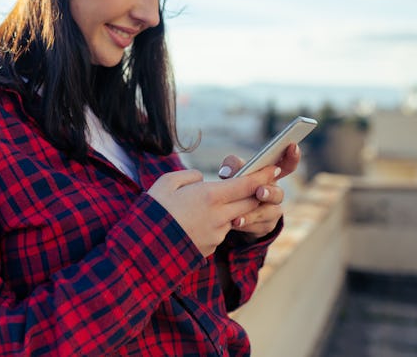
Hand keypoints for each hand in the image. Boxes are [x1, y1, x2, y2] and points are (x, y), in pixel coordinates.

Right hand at [147, 165, 281, 256]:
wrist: (143, 250)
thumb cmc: (152, 211)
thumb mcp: (166, 183)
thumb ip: (188, 177)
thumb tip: (201, 180)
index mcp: (210, 196)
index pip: (247, 184)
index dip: (263, 175)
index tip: (273, 168)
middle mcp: (219, 216)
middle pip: (250, 202)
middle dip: (257, 192)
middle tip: (259, 183)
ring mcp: (217, 234)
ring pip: (234, 217)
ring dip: (233, 209)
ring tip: (211, 204)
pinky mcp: (210, 248)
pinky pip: (220, 231)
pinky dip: (216, 223)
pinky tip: (196, 222)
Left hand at [218, 143, 300, 239]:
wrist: (233, 214)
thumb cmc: (237, 186)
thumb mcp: (234, 172)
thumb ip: (233, 166)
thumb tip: (226, 173)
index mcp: (270, 176)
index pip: (286, 165)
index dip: (292, 156)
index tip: (292, 146)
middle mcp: (275, 192)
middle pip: (278, 193)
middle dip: (269, 192)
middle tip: (260, 191)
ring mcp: (273, 210)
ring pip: (268, 212)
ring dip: (253, 213)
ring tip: (238, 217)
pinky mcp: (266, 226)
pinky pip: (259, 226)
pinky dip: (246, 224)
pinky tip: (235, 223)